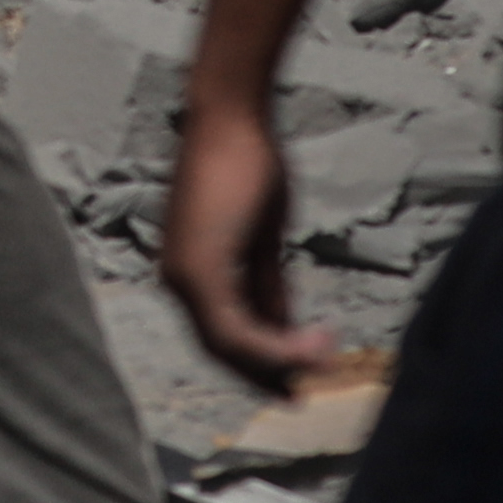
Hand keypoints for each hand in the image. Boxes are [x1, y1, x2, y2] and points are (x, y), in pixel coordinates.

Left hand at [159, 86, 339, 389]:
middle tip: (308, 389)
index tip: (296, 379)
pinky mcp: (198, 268)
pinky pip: (236, 328)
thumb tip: (283, 325)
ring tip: (325, 355)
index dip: (260, 362)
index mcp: (188, 270)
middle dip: (269, 371)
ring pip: (230, 345)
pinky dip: (275, 342)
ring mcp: (183, 274)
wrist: (230, 113)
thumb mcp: (261, 237)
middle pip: (223, 350)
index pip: (221, 336)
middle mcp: (176, 278)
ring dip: (280, 358)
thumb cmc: (247, 161)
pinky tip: (313, 341)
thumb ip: (266, 285)